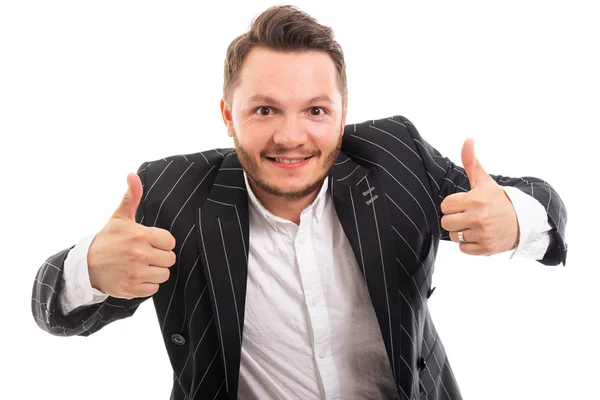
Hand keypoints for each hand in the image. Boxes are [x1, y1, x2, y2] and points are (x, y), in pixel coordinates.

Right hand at [87, 173, 175, 298]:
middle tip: (146, 254)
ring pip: (164, 275)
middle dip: (160, 257)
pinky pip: (154, 288)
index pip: (170, 242)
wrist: (85, 265)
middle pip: (170, 259)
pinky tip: (136, 276)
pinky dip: (147, 284)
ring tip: (141, 265)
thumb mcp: (120, 217)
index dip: (162, 242)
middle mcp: (140, 254)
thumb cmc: (107, 239)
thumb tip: (133, 175)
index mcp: (140, 235)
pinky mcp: (132, 288)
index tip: (151, 242)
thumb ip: (131, 197)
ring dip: (155, 271)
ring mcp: (136, 273)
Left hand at [440, 139, 519, 255]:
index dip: (453, 205)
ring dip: (462, 232)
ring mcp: (482, 234)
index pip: (445, 206)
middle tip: (467, 215)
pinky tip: (479, 235)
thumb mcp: (484, 181)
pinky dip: (469, 245)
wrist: (524, 221)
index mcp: (476, 200)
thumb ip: (471, 162)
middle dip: (455, 219)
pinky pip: (463, 249)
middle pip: (446, 222)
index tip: (464, 204)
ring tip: (474, 226)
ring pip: (454, 236)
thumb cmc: (499, 200)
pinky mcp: (486, 249)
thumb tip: (467, 140)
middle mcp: (478, 218)